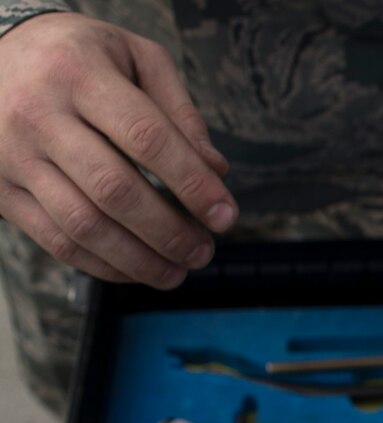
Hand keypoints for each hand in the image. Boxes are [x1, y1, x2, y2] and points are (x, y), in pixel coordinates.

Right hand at [0, 13, 233, 287]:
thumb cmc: (74, 56)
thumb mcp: (132, 55)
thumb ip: (177, 109)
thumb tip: (215, 170)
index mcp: (78, 73)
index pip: (146, 137)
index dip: (192, 183)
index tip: (225, 216)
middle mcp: (38, 113)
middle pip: (115, 189)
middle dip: (170, 232)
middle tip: (204, 251)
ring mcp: (13, 154)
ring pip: (83, 224)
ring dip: (139, 259)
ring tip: (178, 271)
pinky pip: (55, 240)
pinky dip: (102, 265)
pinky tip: (135, 269)